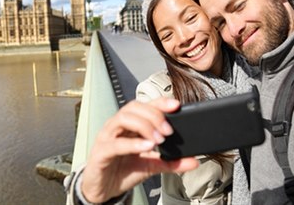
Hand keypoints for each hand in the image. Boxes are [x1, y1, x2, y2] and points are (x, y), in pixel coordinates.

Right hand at [81, 97, 198, 202]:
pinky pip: (115, 144)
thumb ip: (171, 162)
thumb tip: (194, 161)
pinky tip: (147, 147)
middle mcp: (116, 126)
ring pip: (123, 118)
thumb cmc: (123, 171)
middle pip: (133, 107)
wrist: (102, 190)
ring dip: (144, 126)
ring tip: (159, 139)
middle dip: (154, 115)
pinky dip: (133, 144)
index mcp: (129, 125)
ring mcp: (106, 137)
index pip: (144, 106)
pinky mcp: (100, 153)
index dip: (160, 102)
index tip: (176, 105)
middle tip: (169, 131)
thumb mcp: (151, 165)